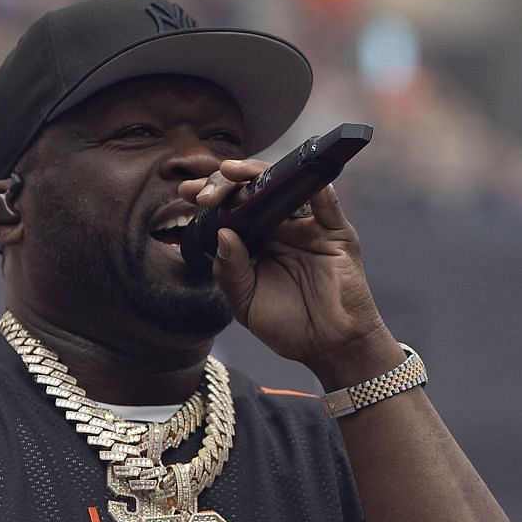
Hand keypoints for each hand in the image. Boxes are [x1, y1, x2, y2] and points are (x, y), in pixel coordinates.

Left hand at [178, 161, 402, 386]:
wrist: (331, 348)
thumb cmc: (290, 328)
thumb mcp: (246, 304)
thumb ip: (230, 272)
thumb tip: (222, 233)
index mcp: (259, 243)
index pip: (232, 210)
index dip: (211, 197)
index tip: (186, 194)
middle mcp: (282, 228)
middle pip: (253, 190)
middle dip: (223, 183)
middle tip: (202, 192)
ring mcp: (308, 227)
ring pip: (283, 186)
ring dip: (255, 174)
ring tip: (228, 173)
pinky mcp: (336, 233)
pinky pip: (326, 201)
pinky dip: (310, 183)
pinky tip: (283, 176)